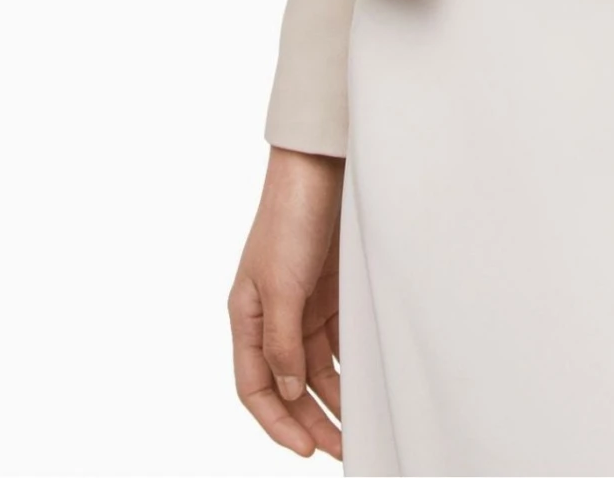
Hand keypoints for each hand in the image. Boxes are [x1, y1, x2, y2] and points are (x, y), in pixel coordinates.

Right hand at [229, 147, 345, 458]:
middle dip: (311, 419)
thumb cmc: (290, 215)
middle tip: (342, 449)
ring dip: (334, 397)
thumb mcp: (281, 283)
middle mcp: (273, 315)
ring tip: (359, 425)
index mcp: (248, 315)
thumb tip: (289, 389)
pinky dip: (348, 364)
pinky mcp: (332, 290)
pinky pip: (338, 340)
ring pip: (315, 367)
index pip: (256, 386)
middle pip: (289, 384)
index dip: (277, 422)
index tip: (306, 448)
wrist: (322, 165)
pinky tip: (366, 382)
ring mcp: (303, 303)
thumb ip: (283, 340)